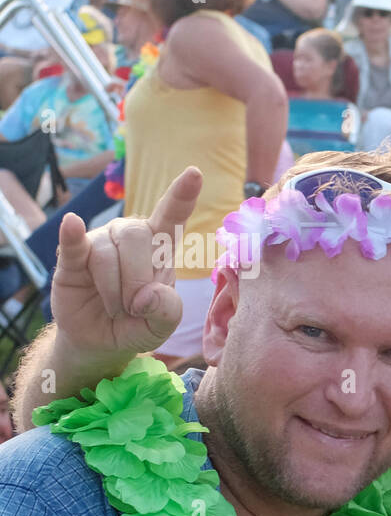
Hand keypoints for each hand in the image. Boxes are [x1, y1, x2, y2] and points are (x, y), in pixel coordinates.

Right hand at [50, 166, 199, 361]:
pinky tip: (72, 224)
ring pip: (109, 255)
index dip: (182, 196)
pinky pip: (74, 244)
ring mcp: (99, 243)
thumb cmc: (138, 324)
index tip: (194, 173)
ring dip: (115, 292)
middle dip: (138, 280)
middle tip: (135, 308)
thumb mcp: (163, 325)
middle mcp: (130, 237)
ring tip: (115, 308)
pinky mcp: (71, 257)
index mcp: (160, 248)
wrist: (101, 342)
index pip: (172, 217)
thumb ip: (168, 311)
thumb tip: (147, 294)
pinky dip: (72, 235)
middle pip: (139, 238)